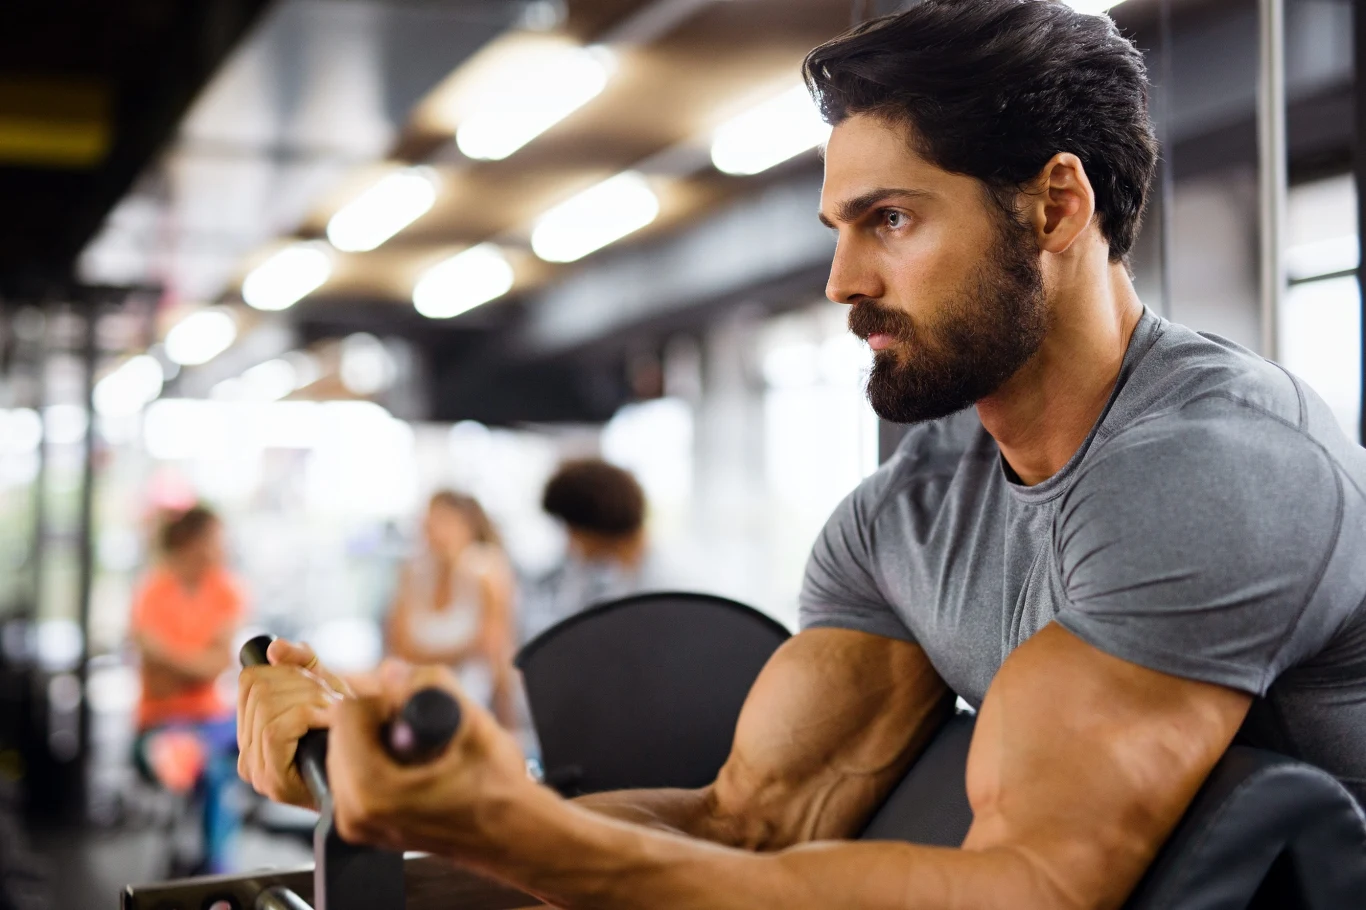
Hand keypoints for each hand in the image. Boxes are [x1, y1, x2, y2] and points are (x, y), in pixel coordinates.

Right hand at [238, 639, 349, 807]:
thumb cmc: (347, 735)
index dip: (285, 669)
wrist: (370, 784)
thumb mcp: (324, 692)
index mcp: (252, 731)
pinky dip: (307, 716)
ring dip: (309, 699)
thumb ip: (302, 665)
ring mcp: (255, 769)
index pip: (250, 680)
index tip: (315, 679)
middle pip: (259, 689)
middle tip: (330, 697)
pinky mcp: (270, 780)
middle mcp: (246, 753)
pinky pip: (276, 729)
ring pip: (267, 705)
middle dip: (302, 683)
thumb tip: (274, 648)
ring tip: (333, 710)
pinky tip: (328, 721)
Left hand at [326, 661, 532, 860]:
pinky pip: (350, 770)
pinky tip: (409, 765)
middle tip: (419, 730)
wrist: (509, 833)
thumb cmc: (497, 787)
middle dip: (377, 718)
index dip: (385, 700)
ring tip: (417, 750)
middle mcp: (354, 812)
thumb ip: (430, 687)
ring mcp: (354, 823)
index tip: (414, 710)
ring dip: (375, 736)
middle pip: (342, 731)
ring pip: (344, 749)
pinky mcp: (359, 825)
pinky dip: (375, 757)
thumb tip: (391, 670)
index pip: (348, 714)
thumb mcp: (474, 725)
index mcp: (373, 790)